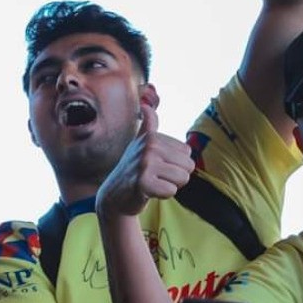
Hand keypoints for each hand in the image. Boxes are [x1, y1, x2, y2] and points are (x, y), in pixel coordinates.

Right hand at [96, 95, 193, 217]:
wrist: (114, 195)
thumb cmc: (133, 169)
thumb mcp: (139, 144)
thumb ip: (148, 125)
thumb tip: (146, 107)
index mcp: (152, 137)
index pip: (187, 153)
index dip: (175, 163)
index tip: (156, 165)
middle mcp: (149, 147)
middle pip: (188, 166)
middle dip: (175, 176)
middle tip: (155, 177)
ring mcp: (145, 164)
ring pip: (183, 178)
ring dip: (169, 185)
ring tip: (153, 183)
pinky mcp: (143, 183)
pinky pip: (171, 191)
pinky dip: (161, 195)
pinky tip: (148, 192)